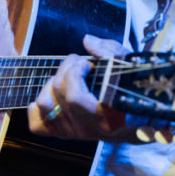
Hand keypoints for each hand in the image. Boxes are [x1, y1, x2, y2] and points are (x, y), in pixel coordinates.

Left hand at [27, 34, 174, 146]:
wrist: (138, 117)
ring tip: (67, 77)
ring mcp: (74, 133)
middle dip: (66, 68)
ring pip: (44, 103)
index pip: (74, 97)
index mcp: (107, 117)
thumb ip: (109, 51)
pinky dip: (36, 108)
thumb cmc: (133, 88)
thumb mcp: (128, 65)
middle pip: (59, 93)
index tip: (87, 63)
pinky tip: (52, 94)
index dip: (74, 73)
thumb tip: (87, 41)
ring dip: (51, 83)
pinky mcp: (63, 134)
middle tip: (79, 62)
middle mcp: (88, 129)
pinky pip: (37, 124)